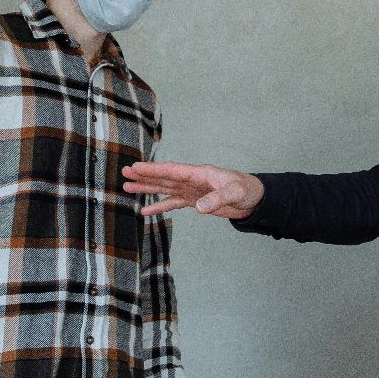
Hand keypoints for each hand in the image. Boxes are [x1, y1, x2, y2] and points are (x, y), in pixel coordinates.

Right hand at [122, 162, 263, 218]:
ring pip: (165, 189)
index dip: (154, 169)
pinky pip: (173, 203)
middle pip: (164, 177)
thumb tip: (198, 208)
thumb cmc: (247, 190)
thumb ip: (217, 199)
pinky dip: (160, 206)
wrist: (254, 199)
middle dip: (144, 176)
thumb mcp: (234, 193)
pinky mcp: (195, 201)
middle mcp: (193, 180)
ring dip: (147, 188)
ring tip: (127, 188)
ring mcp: (192, 191)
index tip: (136, 167)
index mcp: (200, 173)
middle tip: (124, 173)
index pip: (172, 170)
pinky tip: (146, 210)